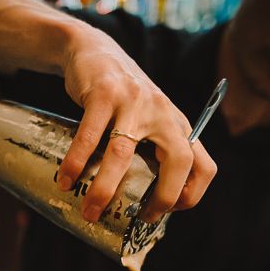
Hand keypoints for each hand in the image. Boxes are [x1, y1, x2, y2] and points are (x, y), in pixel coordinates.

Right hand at [58, 26, 216, 222]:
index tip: (162, 212)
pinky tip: (66, 181)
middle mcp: (163, 113)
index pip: (203, 166)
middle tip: (138, 219)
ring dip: (105, 188)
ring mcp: (135, 101)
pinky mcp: (104, 93)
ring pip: (123, 153)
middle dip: (161, 197)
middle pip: (178, 161)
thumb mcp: (146, 120)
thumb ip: (148, 151)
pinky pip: (89, 136)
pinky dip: (76, 162)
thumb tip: (132, 204)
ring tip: (89, 212)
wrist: (94, 51)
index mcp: (177, 125)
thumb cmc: (119, 98)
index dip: (189, 195)